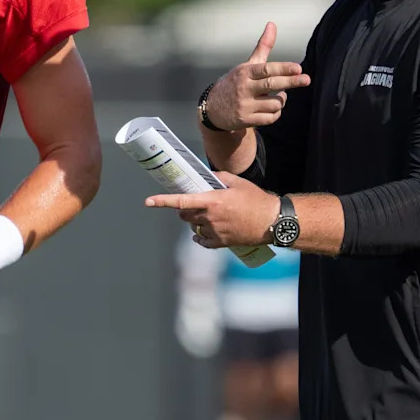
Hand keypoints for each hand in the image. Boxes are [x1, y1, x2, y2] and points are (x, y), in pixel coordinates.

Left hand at [146, 173, 279, 248]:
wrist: (271, 221)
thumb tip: (208, 175)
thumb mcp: (237, 182)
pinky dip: (200, 237)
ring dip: (195, 221)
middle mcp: (210, 218)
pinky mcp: (221, 243)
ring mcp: (215, 232)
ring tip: (209, 216)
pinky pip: (202, 241)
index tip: (148, 202)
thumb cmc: (255, 200)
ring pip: (194, 227)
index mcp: (212, 201)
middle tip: (194, 204)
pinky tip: (203, 233)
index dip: (163, 202)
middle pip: (185, 215)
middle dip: (184, 209)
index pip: (181, 202)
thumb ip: (219, 177)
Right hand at [205, 22, 309, 130]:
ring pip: (274, 103)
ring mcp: (244, 105)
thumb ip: (263, 47)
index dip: (282, 68)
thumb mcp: (247, 65)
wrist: (213, 108)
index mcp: (245, 72)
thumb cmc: (235, 83)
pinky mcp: (246, 120)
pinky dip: (276, 113)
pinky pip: (270, 118)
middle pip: (271, 85)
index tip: (298, 68)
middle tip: (306, 79)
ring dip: (282, 100)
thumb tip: (272, 24)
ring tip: (279, 95)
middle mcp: (244, 88)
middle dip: (291, 82)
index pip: (266, 69)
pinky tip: (272, 108)